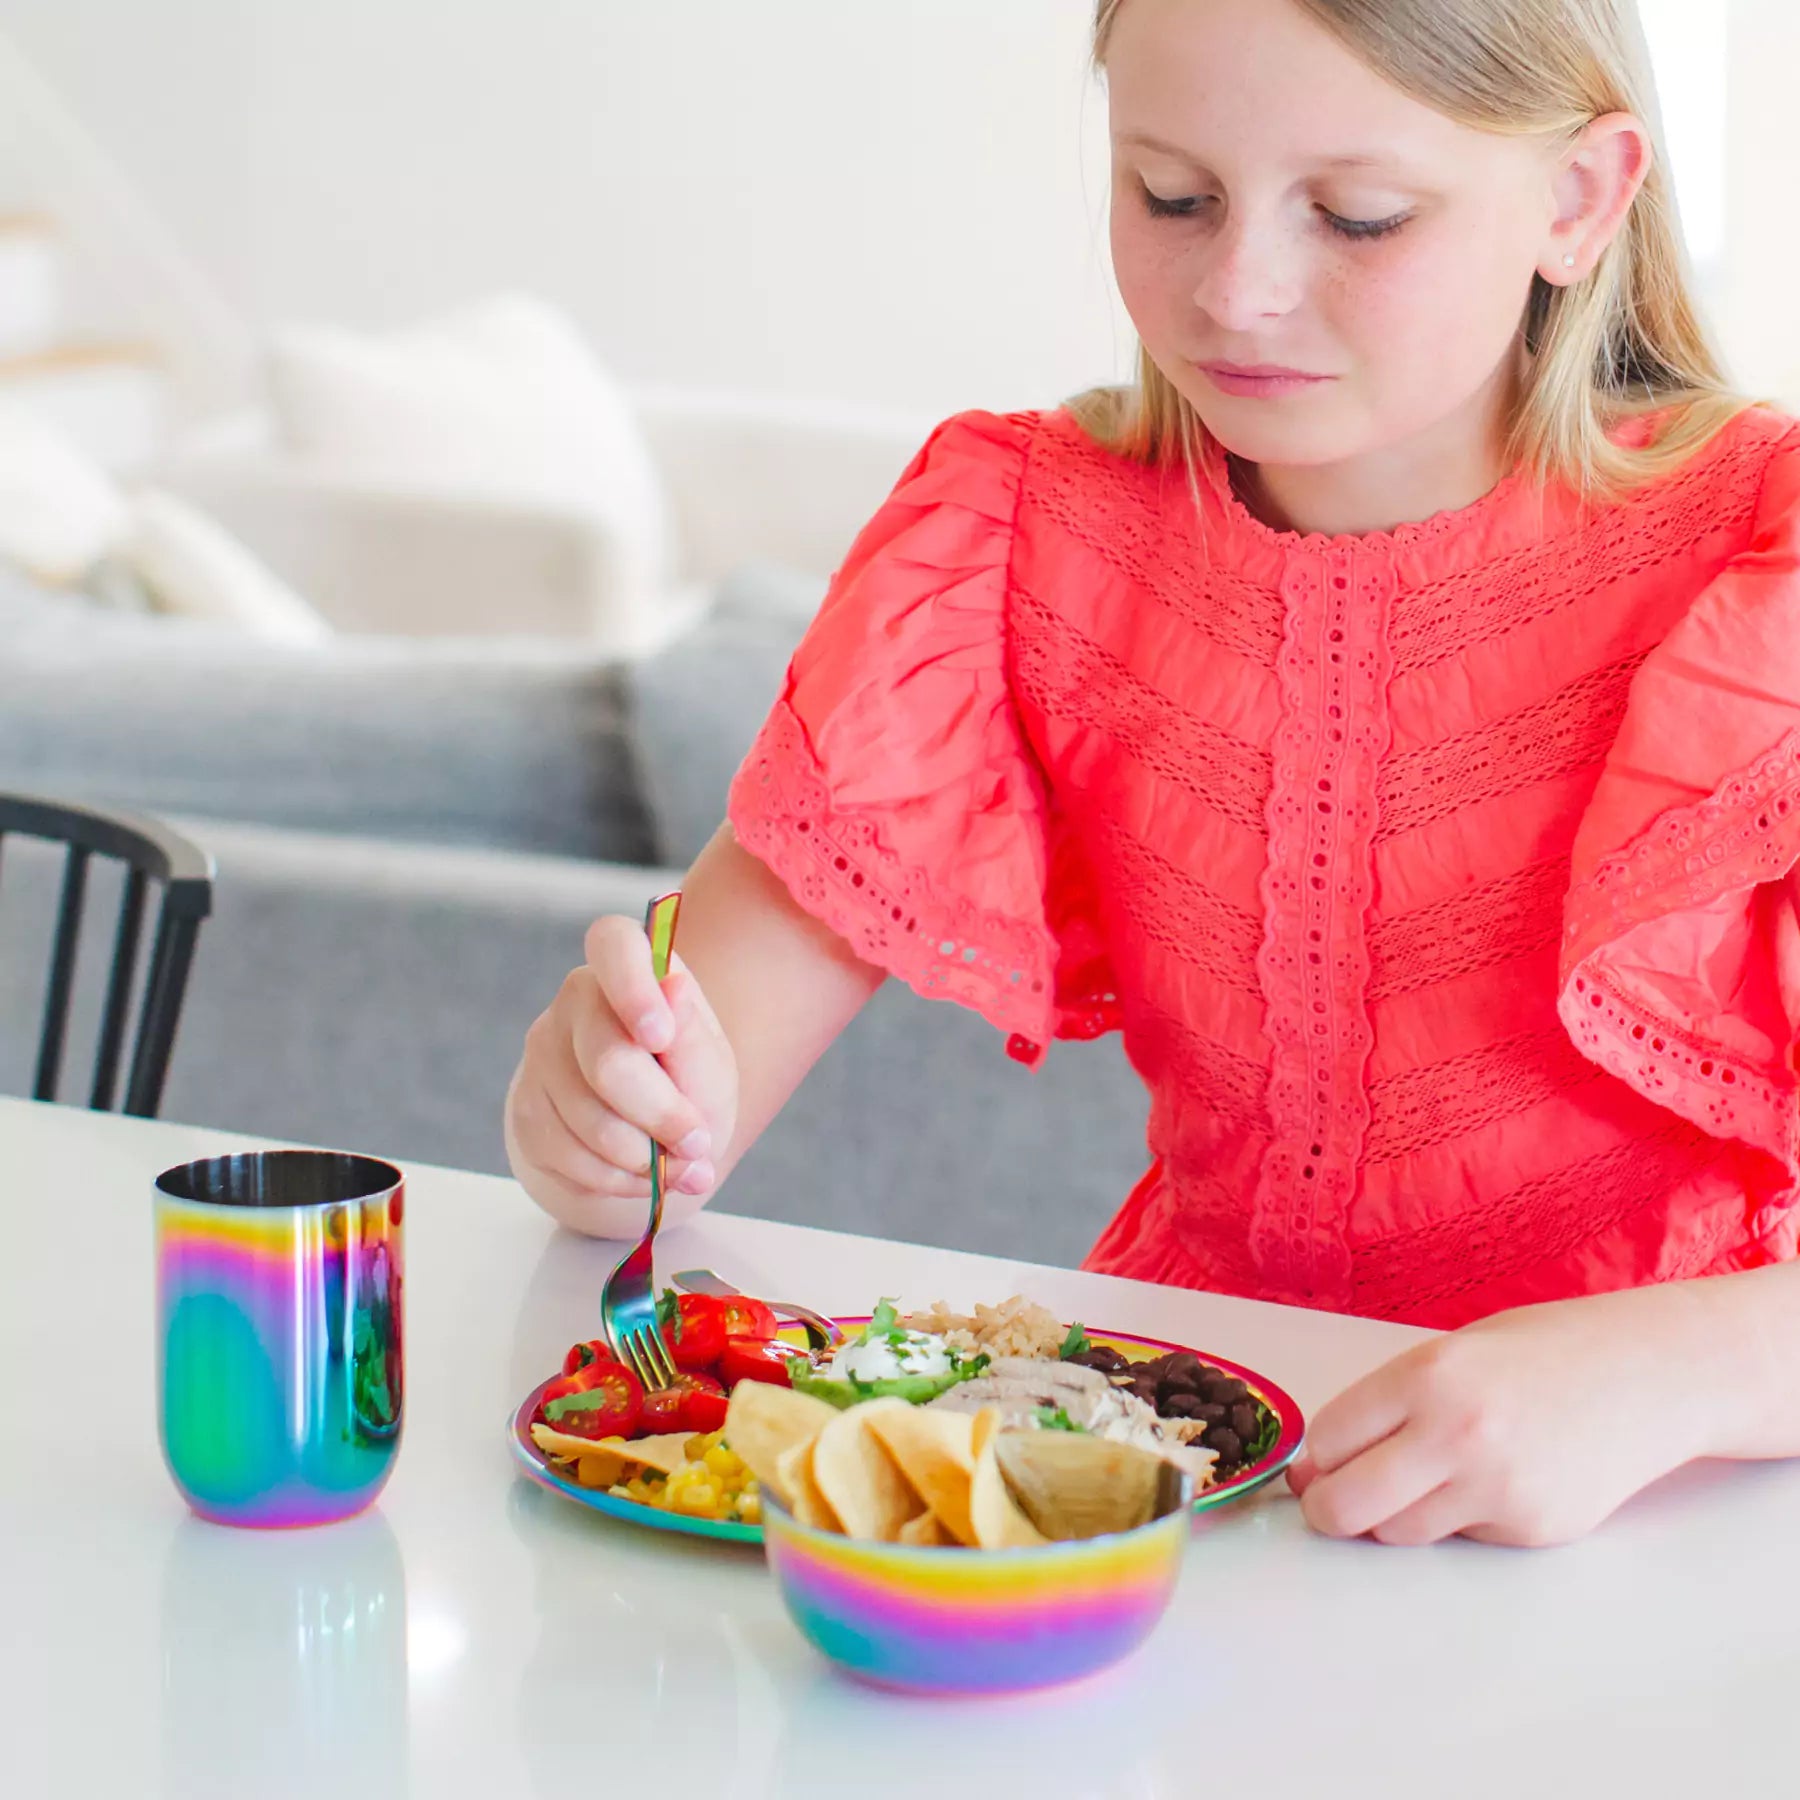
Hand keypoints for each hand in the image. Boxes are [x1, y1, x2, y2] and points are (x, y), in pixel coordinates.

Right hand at [505, 914, 738, 1237]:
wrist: (655, 1131)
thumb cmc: (689, 1083)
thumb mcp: (710, 1062)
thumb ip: (693, 1036)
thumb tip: (674, 986)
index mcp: (627, 968)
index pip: (613, 944)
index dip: (632, 988)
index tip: (661, 1036)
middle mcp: (574, 1002)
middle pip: (607, 1063)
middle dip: (662, 1115)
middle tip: (698, 1143)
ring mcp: (541, 1056)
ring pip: (588, 1121)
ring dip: (643, 1158)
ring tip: (679, 1166)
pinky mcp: (526, 1110)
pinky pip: (569, 1157)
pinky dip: (617, 1179)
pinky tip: (642, 1175)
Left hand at [1286, 1284, 1724, 1546]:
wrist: (1647, 1374)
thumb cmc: (1542, 1352)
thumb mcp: (1450, 1354)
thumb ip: (1388, 1403)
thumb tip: (1322, 1462)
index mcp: (1425, 1378)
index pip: (1326, 1441)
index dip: (1313, 1459)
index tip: (1314, 1464)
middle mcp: (1455, 1435)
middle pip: (1345, 1507)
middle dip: (1326, 1509)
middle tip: (1331, 1500)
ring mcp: (1496, 1489)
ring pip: (1397, 1533)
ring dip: (1392, 1516)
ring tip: (1428, 1475)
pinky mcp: (1531, 1529)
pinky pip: (1461, 1537)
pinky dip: (1459, 1518)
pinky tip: (1494, 1479)